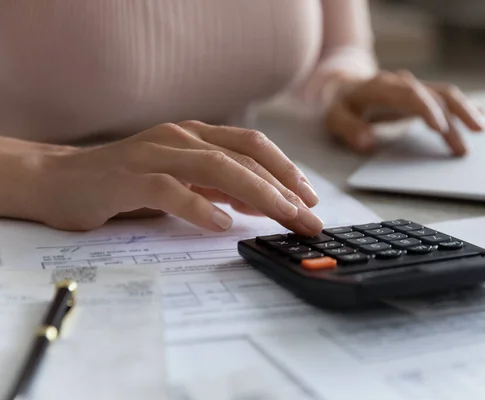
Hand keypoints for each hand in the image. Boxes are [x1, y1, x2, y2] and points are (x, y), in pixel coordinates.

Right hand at [32, 122, 322, 234]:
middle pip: (243, 156)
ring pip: (215, 167)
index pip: (252, 147)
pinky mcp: (127, 178)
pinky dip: (199, 206)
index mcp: (195, 136)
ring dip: (256, 193)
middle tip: (309, 217)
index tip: (311, 200)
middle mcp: (179, 137)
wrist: (60, 181)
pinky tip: (222, 223)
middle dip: (283, 187)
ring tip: (283, 217)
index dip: (286, 170)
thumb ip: (217, 187)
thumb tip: (260, 202)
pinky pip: (170, 189)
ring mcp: (153, 153)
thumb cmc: (127, 183)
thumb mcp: (183, 182)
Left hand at [325, 70, 484, 154]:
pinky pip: (445, 100)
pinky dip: (462, 108)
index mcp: (382, 87)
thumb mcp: (334, 118)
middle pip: (436, 93)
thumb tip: (366, 142)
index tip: (441, 128)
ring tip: (480, 130)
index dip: (427, 109)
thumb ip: (349, 129)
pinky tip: (480, 115)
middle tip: (476, 129)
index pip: (410, 94)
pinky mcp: (421, 98)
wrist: (346, 89)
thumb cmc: (342, 106)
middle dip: (458, 110)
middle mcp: (403, 84)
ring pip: (445, 96)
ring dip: (465, 112)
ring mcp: (415, 90)